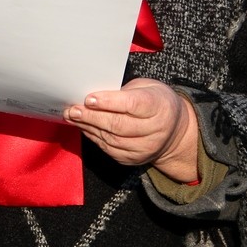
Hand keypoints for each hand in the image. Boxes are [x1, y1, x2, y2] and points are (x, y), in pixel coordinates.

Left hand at [63, 78, 199, 182]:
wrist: (174, 130)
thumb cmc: (154, 101)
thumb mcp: (145, 87)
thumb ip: (123, 91)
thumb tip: (91, 95)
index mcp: (159, 106)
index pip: (132, 105)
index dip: (109, 102)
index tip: (89, 98)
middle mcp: (155, 130)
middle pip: (118, 125)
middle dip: (92, 117)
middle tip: (73, 109)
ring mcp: (145, 148)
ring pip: (111, 139)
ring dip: (88, 128)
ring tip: (72, 117)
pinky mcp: (135, 159)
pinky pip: (109, 149)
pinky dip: (94, 138)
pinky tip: (84, 127)